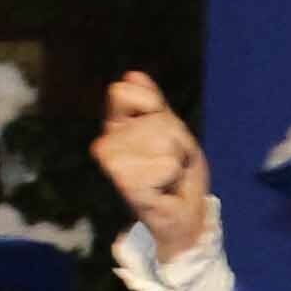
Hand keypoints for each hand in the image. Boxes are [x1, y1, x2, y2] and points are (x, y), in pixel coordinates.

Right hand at [98, 74, 215, 264]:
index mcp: (115, 125)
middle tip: (171, 162)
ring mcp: (111, 163)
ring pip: (162, 140)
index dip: (152, 107)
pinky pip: (166, 164)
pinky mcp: (124, 183)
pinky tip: (164, 188)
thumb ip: (153, 104)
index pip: (122, 92)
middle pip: (156, 120)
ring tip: (168, 175)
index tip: (163, 133)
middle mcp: (106, 142)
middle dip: (176, 140)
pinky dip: (175, 175)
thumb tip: (131, 75)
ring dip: (177, 158)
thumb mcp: (172, 131)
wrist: (184, 215)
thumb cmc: (178, 174)